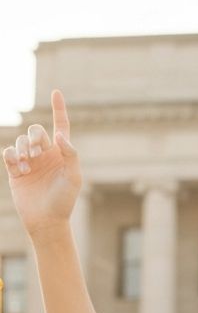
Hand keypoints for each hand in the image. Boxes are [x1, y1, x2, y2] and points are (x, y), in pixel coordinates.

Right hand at [3, 90, 80, 240]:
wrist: (46, 220)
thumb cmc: (64, 201)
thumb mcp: (74, 178)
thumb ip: (70, 154)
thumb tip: (59, 135)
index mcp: (62, 154)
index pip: (61, 126)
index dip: (59, 109)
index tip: (56, 92)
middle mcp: (45, 154)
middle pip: (35, 131)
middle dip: (33, 137)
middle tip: (36, 153)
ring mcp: (29, 161)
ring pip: (20, 140)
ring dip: (22, 148)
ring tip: (27, 165)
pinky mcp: (14, 170)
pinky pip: (8, 152)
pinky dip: (11, 155)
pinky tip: (19, 167)